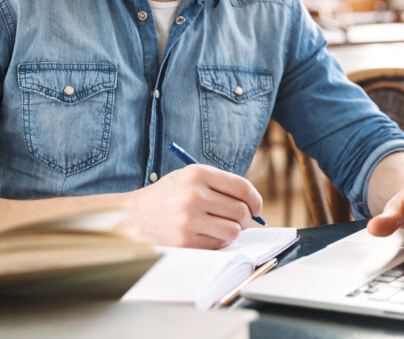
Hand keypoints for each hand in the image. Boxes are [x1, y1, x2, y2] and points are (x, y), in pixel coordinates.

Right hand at [121, 164, 262, 248]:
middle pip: (241, 210)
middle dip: (247, 218)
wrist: (132, 216)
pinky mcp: (185, 240)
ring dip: (234, 231)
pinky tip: (209, 235)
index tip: (257, 208)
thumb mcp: (190, 177)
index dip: (256, 199)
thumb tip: (252, 203)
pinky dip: (220, 241)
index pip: (242, 187)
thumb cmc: (168, 196)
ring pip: (234, 230)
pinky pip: (219, 244)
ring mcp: (189, 219)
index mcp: (198, 174)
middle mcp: (194, 194)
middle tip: (243, 221)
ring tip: (224, 227)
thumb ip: (220, 184)